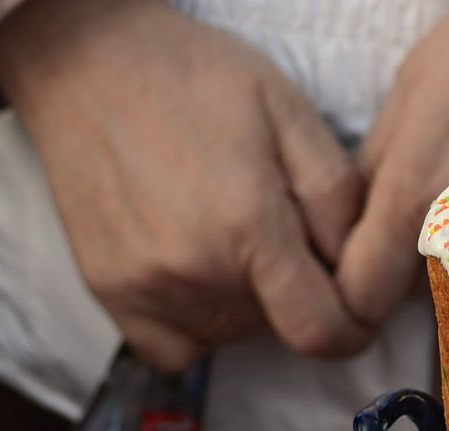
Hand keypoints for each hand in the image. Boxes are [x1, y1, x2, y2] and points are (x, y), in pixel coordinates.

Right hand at [0, 0, 368, 371]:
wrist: (86, 63)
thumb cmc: (194, 77)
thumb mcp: (290, 112)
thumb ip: (337, 197)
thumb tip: (361, 271)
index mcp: (247, 225)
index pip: (319, 330)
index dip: (352, 329)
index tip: (357, 311)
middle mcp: (194, 270)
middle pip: (277, 328)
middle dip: (296, 293)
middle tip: (279, 230)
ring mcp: (145, 288)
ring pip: (230, 335)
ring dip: (248, 304)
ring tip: (229, 234)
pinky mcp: (110, 294)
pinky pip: (175, 349)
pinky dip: (197, 326)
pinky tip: (196, 273)